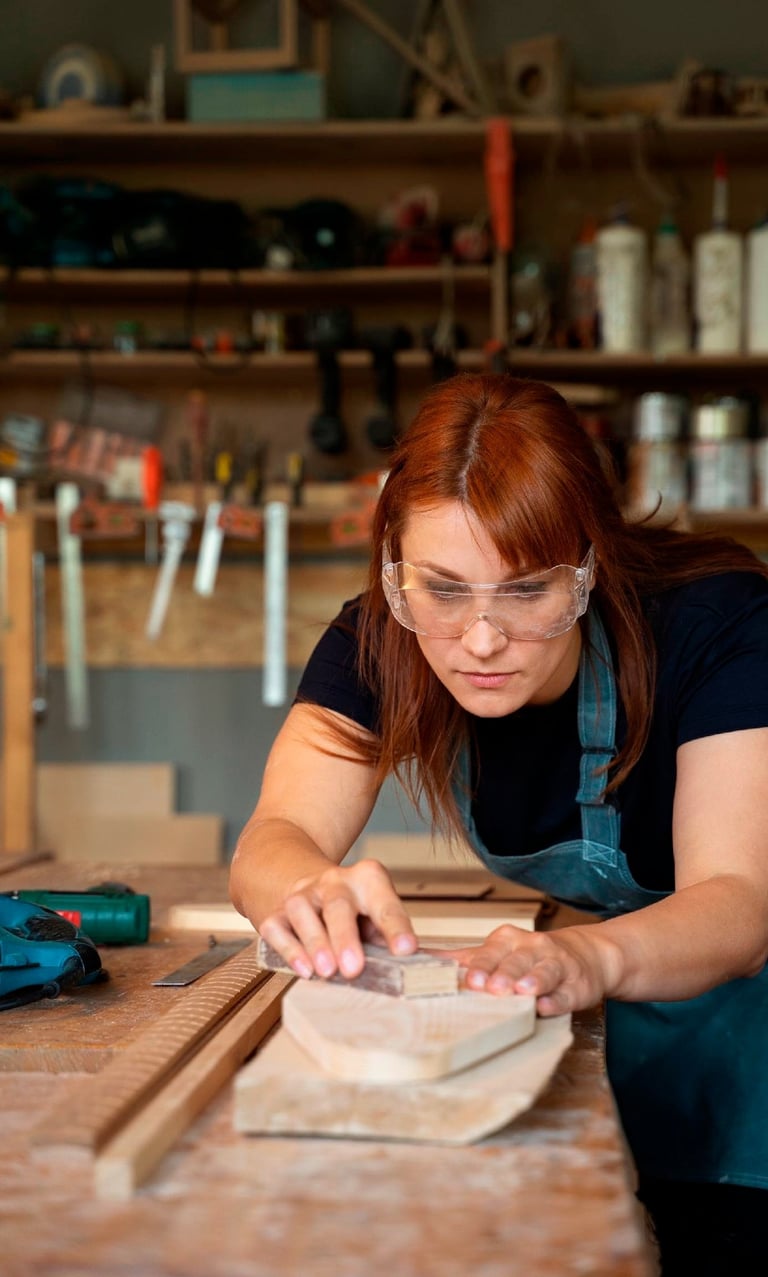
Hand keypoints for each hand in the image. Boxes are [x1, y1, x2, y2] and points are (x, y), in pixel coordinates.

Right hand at [257, 858, 416, 981]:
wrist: (296, 875)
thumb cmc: (350, 906)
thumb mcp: (376, 910)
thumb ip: (395, 935)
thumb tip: (435, 970)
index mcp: (368, 880)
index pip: (385, 902)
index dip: (396, 925)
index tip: (407, 950)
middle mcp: (333, 882)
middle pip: (339, 905)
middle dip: (346, 937)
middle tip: (354, 968)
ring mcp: (302, 895)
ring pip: (304, 912)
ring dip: (315, 942)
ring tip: (327, 971)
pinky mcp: (275, 912)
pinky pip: (278, 929)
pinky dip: (289, 949)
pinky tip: (303, 969)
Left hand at [440, 924, 614, 1016]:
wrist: (583, 956)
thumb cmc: (529, 958)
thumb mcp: (497, 953)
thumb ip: (462, 958)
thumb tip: (416, 957)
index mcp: (507, 941)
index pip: (490, 953)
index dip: (480, 966)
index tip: (469, 979)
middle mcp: (531, 947)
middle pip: (515, 961)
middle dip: (503, 973)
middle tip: (491, 987)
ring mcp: (555, 964)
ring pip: (543, 971)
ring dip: (532, 981)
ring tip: (522, 991)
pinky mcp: (575, 985)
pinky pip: (565, 993)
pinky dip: (556, 1000)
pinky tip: (547, 1006)